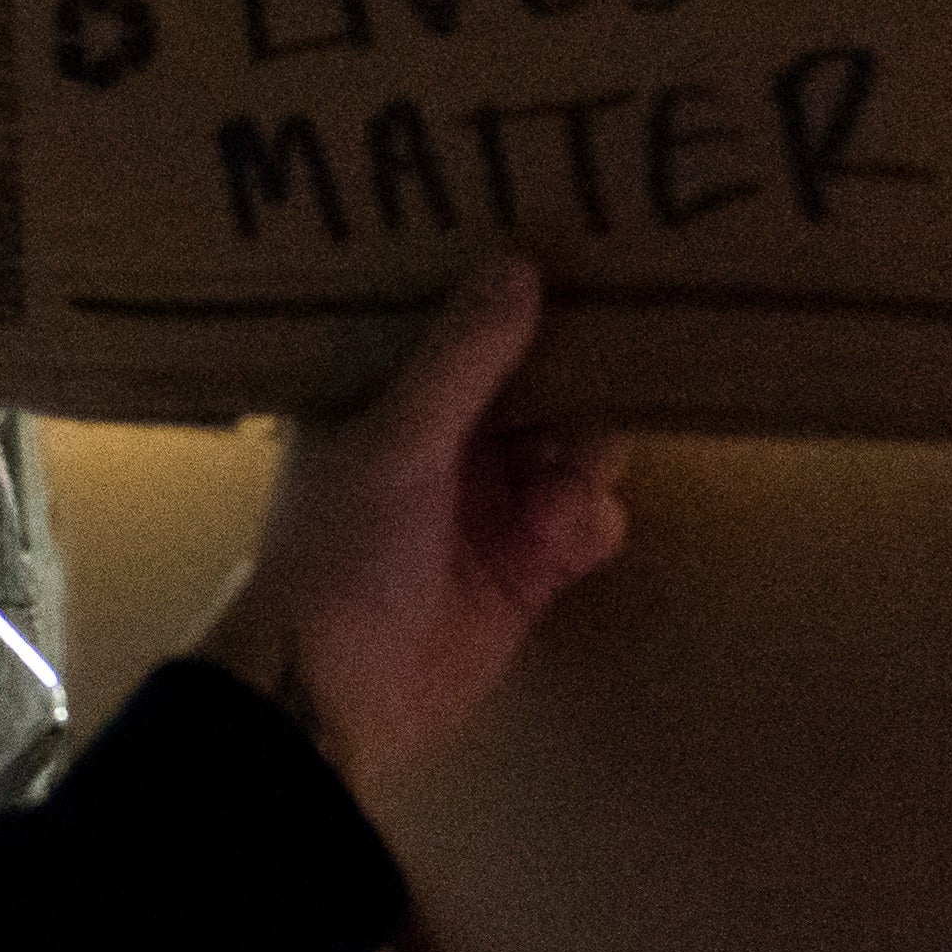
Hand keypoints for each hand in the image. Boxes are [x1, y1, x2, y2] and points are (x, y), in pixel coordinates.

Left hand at [189, 255, 628, 790]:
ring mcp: (488, 503)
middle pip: (539, 386)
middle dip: (577, 386)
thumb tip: (518, 260)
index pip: (463, 326)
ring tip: (556, 495)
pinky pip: (587, 522)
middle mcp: (441, 439)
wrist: (334, 695)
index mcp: (385, 394)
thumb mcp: (399, 441)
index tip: (585, 257)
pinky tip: (563, 538)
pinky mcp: (529, 566)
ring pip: (576, 451)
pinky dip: (588, 523)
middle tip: (617, 372)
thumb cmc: (340, 551)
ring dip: (584, 463)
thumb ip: (464, 359)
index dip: (519, 300)